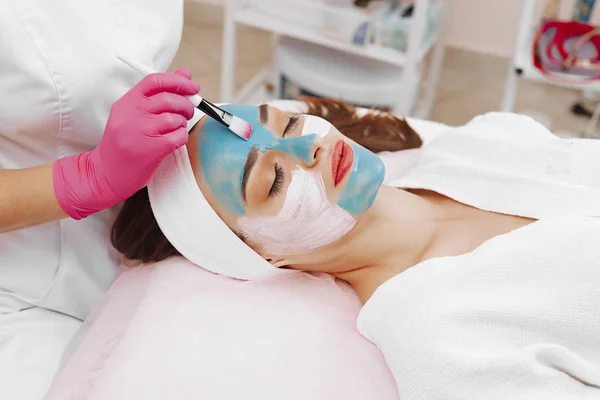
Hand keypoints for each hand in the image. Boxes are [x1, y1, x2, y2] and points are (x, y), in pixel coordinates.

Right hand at [53, 67, 199, 218]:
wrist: (106, 173)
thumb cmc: (123, 142)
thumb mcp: (134, 114)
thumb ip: (158, 94)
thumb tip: (185, 73)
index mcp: (126, 102)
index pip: (155, 80)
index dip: (178, 81)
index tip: (192, 86)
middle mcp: (132, 114)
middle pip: (169, 99)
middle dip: (186, 104)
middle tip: (188, 111)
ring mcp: (141, 131)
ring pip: (176, 118)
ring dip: (182, 123)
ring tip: (174, 129)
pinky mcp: (151, 149)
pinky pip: (179, 136)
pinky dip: (182, 137)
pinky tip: (173, 141)